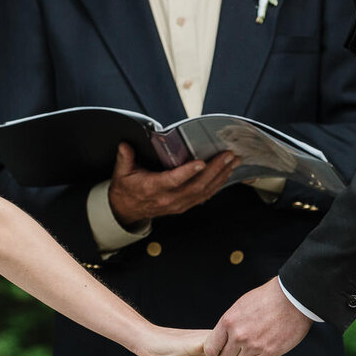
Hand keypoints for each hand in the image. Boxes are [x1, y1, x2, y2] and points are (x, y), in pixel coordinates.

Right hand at [108, 142, 236, 227]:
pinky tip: (227, 174)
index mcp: (153, 188)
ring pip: (204, 192)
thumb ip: (124, 158)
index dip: (188, 172)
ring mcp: (179, 204)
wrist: (127, 210)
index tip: (201, 162)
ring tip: (233, 162)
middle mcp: (169, 198)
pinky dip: (218, 185)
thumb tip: (125, 145)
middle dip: (215, 170)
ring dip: (221, 176)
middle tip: (228, 156)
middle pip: (196, 186)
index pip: (173, 181)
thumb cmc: (127, 188)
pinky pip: (204, 196)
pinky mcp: (185, 206)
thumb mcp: (121, 172)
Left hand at [206, 277, 312, 355]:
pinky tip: (264, 354)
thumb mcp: (242, 306)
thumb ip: (231, 324)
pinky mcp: (269, 352)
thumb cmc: (267, 298)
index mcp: (228, 321)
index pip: (210, 348)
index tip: (223, 351)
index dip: (216, 352)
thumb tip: (226, 339)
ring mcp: (253, 344)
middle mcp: (238, 334)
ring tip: (257, 345)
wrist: (292, 297)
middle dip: (234, 354)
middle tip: (244, 346)